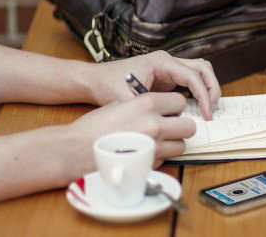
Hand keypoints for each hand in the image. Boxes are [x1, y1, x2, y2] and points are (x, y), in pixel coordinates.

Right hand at [66, 92, 195, 171]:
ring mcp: (154, 146)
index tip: (170, 110)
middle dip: (181, 127)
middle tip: (171, 127)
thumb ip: (142, 106)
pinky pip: (166, 160)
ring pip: (182, 146)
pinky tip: (145, 153)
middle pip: (189, 126)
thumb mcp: (119, 104)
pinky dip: (160, 157)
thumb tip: (158, 109)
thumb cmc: (93, 127)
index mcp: (147, 103)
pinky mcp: (149, 164)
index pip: (180, 101)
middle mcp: (154, 124)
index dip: (176, 107)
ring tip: (158, 142)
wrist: (75, 150)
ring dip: (173, 144)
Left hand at [87, 51, 220, 119]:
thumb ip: (149, 110)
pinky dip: (198, 92)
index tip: (206, 114)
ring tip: (207, 108)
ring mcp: (169, 68)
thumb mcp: (128, 100)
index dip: (204, 96)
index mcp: (161, 62)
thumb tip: (170, 122)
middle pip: (203, 68)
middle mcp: (168, 61)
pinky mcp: (167, 77)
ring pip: (200, 71)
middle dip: (212, 89)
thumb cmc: (108, 84)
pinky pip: (190, 80)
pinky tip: (195, 108)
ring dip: (207, 88)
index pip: (193, 76)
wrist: (94, 79)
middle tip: (212, 110)